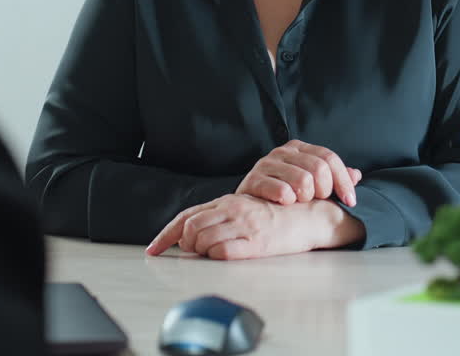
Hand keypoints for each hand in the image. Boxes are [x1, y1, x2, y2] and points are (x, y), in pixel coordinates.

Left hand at [145, 194, 363, 259]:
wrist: (306, 218)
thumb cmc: (273, 217)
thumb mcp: (241, 210)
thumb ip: (216, 218)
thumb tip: (188, 236)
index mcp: (226, 202)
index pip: (186, 217)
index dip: (165, 235)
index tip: (153, 250)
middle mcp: (232, 210)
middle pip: (190, 229)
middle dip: (186, 245)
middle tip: (197, 251)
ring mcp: (243, 226)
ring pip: (202, 240)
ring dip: (201, 252)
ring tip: (214, 253)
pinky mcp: (255, 243)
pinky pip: (222, 252)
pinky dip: (216, 257)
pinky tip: (226, 256)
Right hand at [234, 139, 360, 206]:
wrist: (248, 203)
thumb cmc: (285, 193)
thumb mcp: (311, 183)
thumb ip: (334, 178)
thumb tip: (356, 175)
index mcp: (300, 148)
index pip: (330, 158)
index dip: (343, 181)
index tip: (350, 201)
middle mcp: (283, 151)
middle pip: (319, 169)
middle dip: (324, 191)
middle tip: (317, 201)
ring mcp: (267, 163)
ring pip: (303, 181)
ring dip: (306, 198)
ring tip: (300, 202)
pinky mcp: (253, 179)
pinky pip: (282, 191)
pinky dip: (289, 201)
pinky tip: (286, 204)